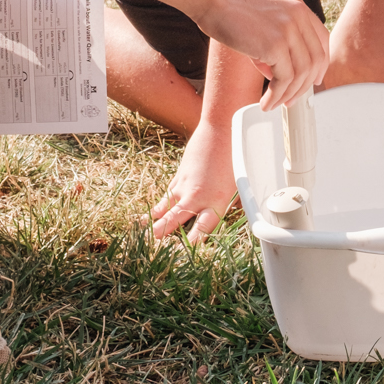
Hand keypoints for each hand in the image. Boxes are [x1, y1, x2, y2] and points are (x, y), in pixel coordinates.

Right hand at [150, 121, 238, 240]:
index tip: (186, 253)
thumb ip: (230, 203)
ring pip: (166, 207)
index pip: (202, 230)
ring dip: (156, 220)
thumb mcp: (238, 184)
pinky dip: (160, 204)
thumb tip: (228, 214)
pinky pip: (168, 194)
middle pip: (176, 220)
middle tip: (154, 244)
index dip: (193, 243)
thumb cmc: (235, 156)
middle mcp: (197, 197)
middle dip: (164, 233)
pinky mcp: (179, 176)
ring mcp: (185, 186)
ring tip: (145, 231)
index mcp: (215, 203)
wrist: (221, 130)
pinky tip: (153, 213)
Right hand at [188, 0, 328, 107]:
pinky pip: (284, 79)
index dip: (320, 63)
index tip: (314, 79)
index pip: (322, 38)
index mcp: (298, 7)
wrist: (213, 0)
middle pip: (316, 59)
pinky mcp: (276, 45)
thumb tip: (277, 73)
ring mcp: (289, 30)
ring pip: (302, 73)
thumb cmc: (230, 9)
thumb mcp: (265, 17)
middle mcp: (298, 16)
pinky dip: (276, 95)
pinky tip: (266, 101)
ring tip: (276, 103)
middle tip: (292, 99)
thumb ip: (278, 40)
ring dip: (290, 94)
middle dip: (305, 85)